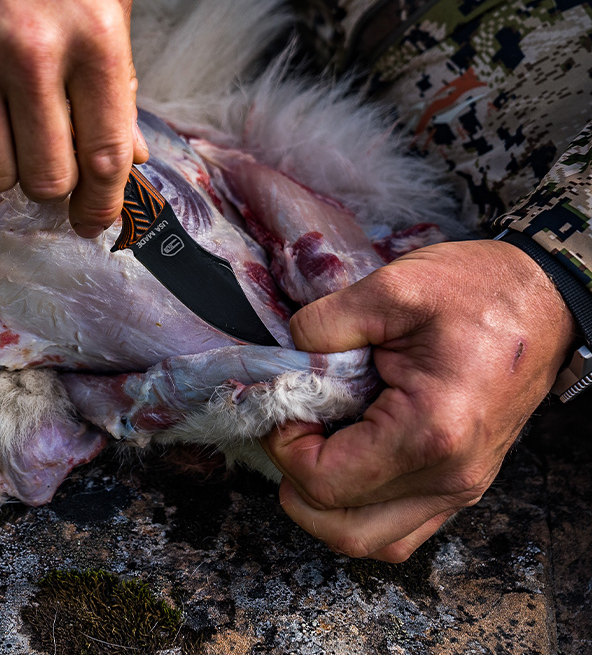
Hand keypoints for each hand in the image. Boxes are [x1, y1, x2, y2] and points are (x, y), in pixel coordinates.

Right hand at [0, 0, 146, 236]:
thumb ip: (119, 83)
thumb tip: (129, 162)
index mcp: (94, 33)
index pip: (106, 153)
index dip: (103, 204)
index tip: (93, 221)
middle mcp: (31, 49)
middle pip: (45, 177)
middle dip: (51, 189)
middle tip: (47, 172)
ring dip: (2, 170)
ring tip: (6, 135)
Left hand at [263, 239, 576, 561]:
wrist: (542, 301)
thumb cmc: (479, 292)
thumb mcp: (393, 288)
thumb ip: (326, 323)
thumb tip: (285, 356)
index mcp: (430, 431)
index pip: (324, 482)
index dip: (284, 446)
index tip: (285, 403)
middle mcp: (450, 476)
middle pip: (341, 527)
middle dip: (296, 481)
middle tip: (292, 427)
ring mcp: (459, 487)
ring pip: (369, 538)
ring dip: (324, 503)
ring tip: (315, 443)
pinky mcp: (459, 484)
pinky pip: (396, 526)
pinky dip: (358, 504)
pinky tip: (345, 454)